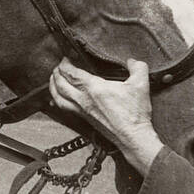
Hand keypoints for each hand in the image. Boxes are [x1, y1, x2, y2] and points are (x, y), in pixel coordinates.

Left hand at [49, 57, 164, 175]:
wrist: (132, 137)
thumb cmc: (134, 113)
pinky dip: (56, 100)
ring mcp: (81, 110)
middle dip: (57, 72)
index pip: (71, 72)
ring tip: (54, 78)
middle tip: (60, 65)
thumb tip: (132, 61)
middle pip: (60, 83)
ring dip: (53, 85)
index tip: (67, 56)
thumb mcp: (141, 84)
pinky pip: (63, 108)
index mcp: (93, 88)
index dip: (65, 62)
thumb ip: (138, 67)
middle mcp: (83, 99)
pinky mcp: (84, 119)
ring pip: (58, 96)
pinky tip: (56, 98)